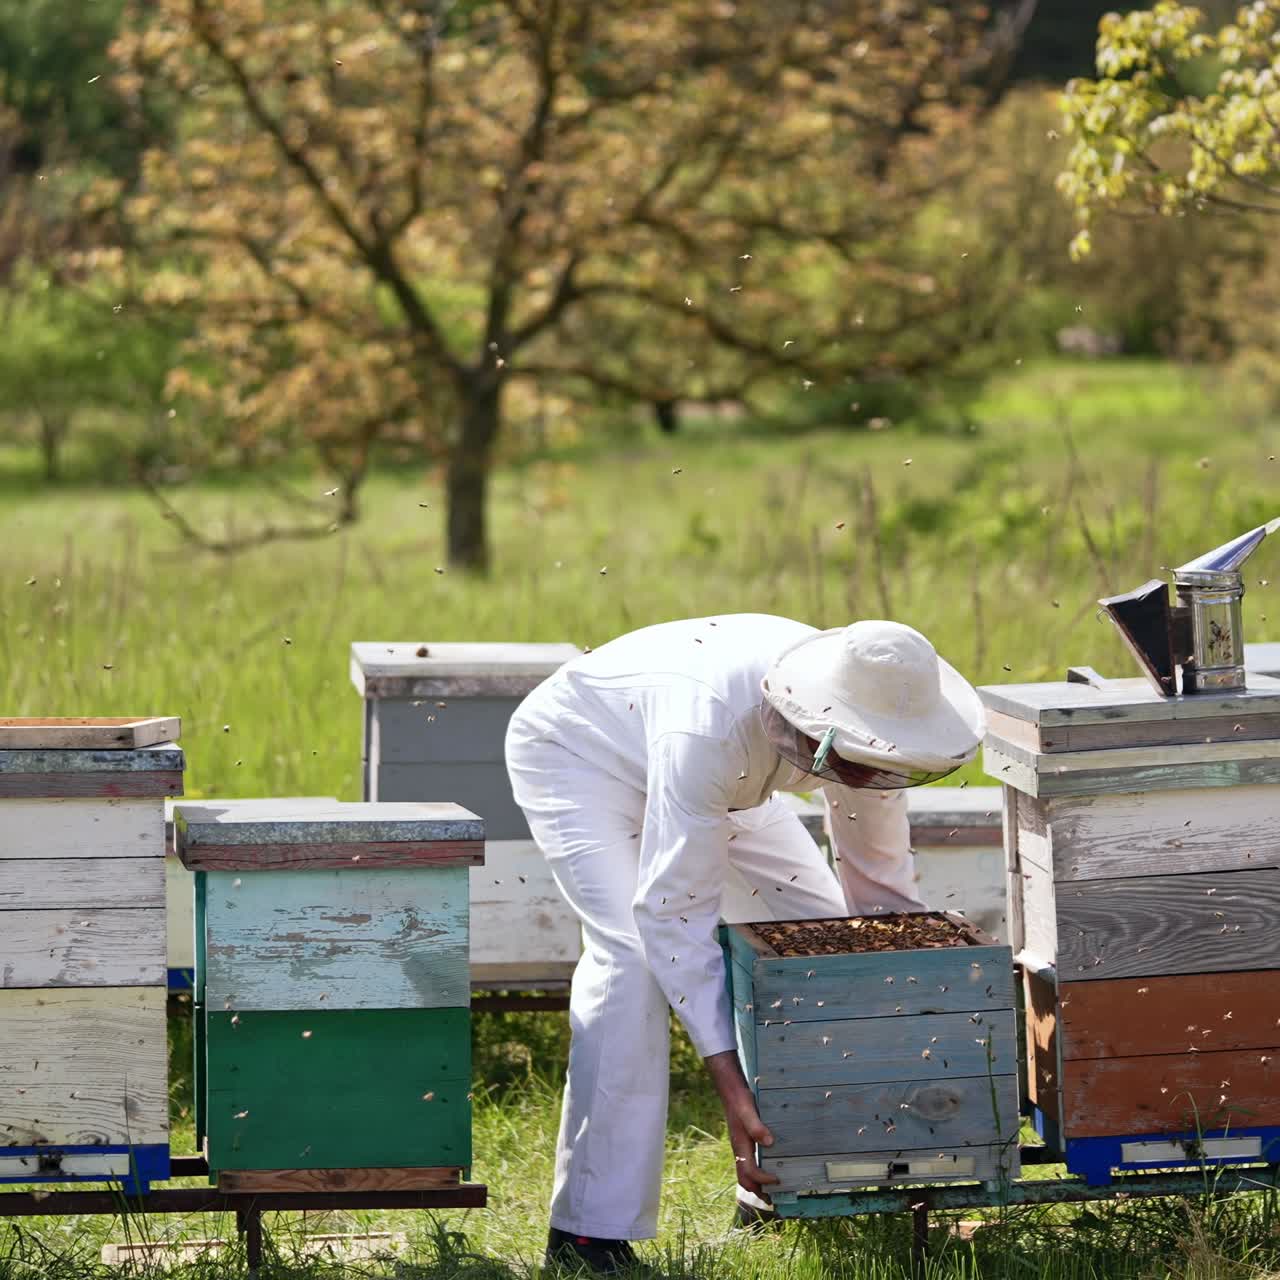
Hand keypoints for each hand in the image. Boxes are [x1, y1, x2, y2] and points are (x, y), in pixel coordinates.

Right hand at [704, 1050, 779, 1198]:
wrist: (731, 1092)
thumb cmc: (740, 1102)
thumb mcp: (749, 1111)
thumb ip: (757, 1127)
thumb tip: (769, 1143)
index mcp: (740, 1146)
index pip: (750, 1172)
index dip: (763, 1180)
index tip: (778, 1180)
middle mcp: (740, 1150)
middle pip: (745, 1179)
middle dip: (758, 1191)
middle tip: (774, 1200)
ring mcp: (741, 1148)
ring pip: (746, 1173)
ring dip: (758, 1185)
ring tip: (772, 1193)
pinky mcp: (745, 1144)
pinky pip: (749, 1165)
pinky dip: (758, 1174)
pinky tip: (768, 1171)